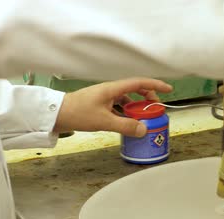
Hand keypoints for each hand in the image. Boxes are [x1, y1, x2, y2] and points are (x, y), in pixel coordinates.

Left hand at [53, 78, 172, 136]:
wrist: (55, 114)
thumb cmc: (77, 113)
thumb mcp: (104, 121)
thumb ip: (125, 126)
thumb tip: (144, 130)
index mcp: (112, 89)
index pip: (139, 83)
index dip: (155, 85)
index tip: (168, 89)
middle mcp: (110, 90)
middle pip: (135, 90)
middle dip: (148, 97)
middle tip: (156, 108)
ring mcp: (104, 97)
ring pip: (126, 99)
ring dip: (137, 106)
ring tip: (143, 118)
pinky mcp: (98, 105)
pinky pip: (118, 106)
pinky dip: (126, 112)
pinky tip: (126, 122)